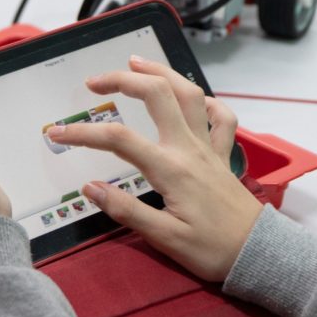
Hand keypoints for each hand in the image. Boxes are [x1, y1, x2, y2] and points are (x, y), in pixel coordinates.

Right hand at [46, 56, 262, 281]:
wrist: (259, 253)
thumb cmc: (212, 250)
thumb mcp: (164, 238)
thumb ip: (126, 210)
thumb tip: (90, 188)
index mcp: (170, 169)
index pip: (118, 139)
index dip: (83, 133)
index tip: (58, 133)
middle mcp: (189, 148)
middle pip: (156, 95)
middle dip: (122, 79)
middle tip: (95, 81)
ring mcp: (209, 147)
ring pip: (189, 94)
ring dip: (162, 73)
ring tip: (137, 63)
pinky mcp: (223, 155)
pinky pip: (221, 117)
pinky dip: (207, 102)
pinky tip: (194, 99)